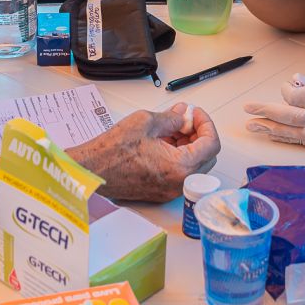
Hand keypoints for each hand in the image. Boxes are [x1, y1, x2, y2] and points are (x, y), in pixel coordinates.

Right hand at [73, 103, 219, 202]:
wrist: (92, 169)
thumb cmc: (112, 150)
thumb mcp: (146, 121)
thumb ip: (172, 117)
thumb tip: (183, 114)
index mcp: (180, 167)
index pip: (211, 144)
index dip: (205, 123)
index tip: (194, 113)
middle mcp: (179, 183)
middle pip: (207, 157)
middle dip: (198, 134)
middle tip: (185, 119)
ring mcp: (170, 190)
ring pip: (194, 165)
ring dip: (188, 145)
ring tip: (171, 128)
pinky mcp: (160, 191)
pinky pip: (180, 173)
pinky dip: (178, 156)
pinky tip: (163, 141)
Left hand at [244, 73, 304, 154]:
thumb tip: (295, 80)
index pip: (290, 94)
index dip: (288, 88)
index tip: (293, 84)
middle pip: (281, 114)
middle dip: (262, 110)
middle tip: (246, 108)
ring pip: (285, 131)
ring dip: (266, 127)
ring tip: (251, 126)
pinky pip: (297, 140)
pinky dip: (283, 137)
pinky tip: (272, 135)